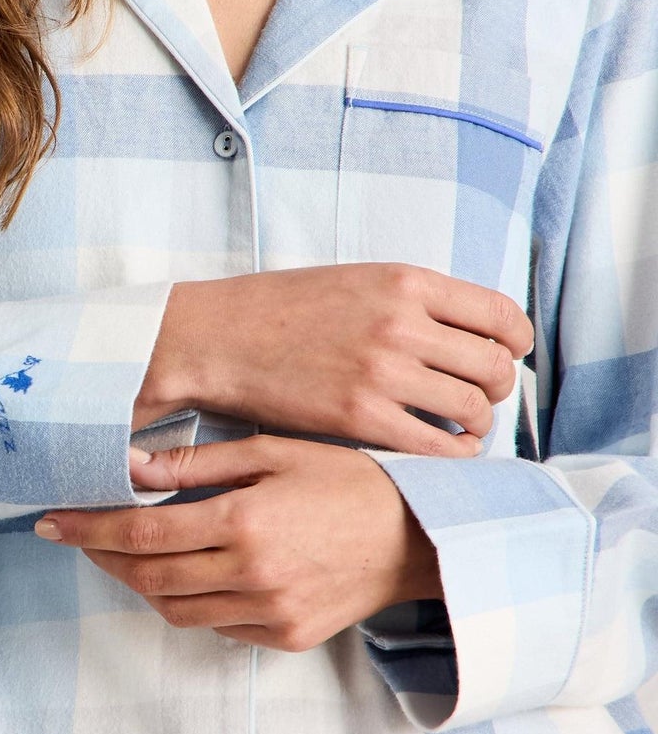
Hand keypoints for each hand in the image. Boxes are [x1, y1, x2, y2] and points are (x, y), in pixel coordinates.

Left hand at [33, 436, 442, 650]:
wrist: (423, 537)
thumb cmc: (349, 480)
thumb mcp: (275, 451)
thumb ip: (201, 461)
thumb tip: (132, 467)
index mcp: (244, 522)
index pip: (141, 530)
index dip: (88, 528)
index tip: (50, 520)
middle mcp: (252, 575)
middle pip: (147, 575)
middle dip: (101, 556)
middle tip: (75, 535)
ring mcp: (269, 614)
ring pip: (174, 609)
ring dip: (138, 582)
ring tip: (120, 553)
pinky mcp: (286, 638)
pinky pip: (216, 626)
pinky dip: (186, 602)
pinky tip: (180, 574)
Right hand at [135, 265, 531, 458]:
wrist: (219, 337)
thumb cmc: (285, 309)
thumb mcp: (358, 280)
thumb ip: (415, 300)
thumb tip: (472, 333)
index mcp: (405, 282)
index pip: (499, 314)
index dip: (516, 341)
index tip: (508, 353)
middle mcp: (402, 324)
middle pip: (493, 366)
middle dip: (497, 388)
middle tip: (480, 397)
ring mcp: (383, 373)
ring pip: (472, 409)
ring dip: (476, 423)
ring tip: (460, 427)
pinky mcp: (361, 417)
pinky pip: (437, 446)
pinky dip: (452, 453)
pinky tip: (441, 448)